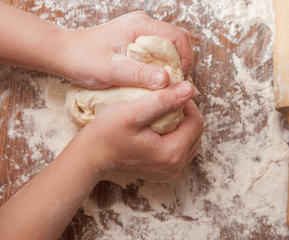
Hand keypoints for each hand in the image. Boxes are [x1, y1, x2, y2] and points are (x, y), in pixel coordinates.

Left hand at [58, 11, 193, 89]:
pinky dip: (160, 65)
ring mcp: (139, 30)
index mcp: (141, 26)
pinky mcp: (134, 39)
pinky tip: (152, 79)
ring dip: (170, 65)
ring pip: (168, 46)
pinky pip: (156, 50)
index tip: (179, 80)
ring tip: (163, 84)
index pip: (178, 37)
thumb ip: (140, 74)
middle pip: (176, 41)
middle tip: (172, 85)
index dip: (185, 59)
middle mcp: (143, 24)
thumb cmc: (84, 61)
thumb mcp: (112, 71)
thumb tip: (167, 80)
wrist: (65, 54)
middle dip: (179, 63)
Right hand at [73, 81, 203, 181]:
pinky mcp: (164, 172)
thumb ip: (163, 100)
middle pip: (197, 133)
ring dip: (183, 124)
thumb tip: (190, 88)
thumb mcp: (133, 112)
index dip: (187, 103)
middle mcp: (174, 167)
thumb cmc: (107, 132)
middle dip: (186, 114)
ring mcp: (170, 172)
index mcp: (171, 154)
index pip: (196, 122)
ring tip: (164, 113)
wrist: (91, 156)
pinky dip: (177, 135)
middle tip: (167, 101)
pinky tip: (161, 127)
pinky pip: (182, 150)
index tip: (169, 93)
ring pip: (191, 141)